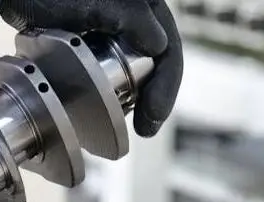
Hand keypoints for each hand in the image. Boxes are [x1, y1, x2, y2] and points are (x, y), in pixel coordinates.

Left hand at [0, 0, 182, 136]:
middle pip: (156, 59)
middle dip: (154, 94)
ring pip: (137, 64)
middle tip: (146, 127)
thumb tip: (160, 48)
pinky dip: (116, 85)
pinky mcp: (94, 38)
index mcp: (144, 4)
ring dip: (137, 92)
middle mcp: (135, 13)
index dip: (165, 85)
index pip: (168, 48)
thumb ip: (134, 21)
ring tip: (133, 119)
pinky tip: (109, 103)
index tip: (152, 117)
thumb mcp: (96, 5)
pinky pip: (115, 64)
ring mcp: (115, 25)